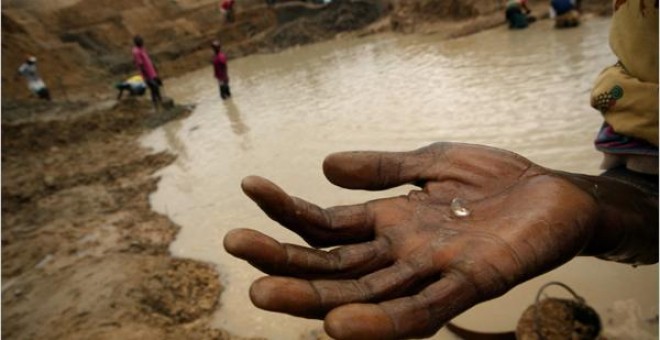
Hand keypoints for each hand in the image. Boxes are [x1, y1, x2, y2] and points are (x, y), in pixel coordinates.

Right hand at [224, 142, 649, 338]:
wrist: (560, 195)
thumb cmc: (499, 181)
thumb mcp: (432, 160)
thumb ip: (382, 169)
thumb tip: (324, 166)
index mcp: (389, 222)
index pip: (327, 224)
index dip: (287, 209)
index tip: (249, 187)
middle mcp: (401, 253)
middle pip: (332, 265)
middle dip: (282, 260)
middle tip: (233, 247)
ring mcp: (431, 272)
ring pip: (364, 294)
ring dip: (313, 298)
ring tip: (263, 292)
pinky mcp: (471, 283)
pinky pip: (422, 310)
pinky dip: (381, 323)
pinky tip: (339, 325)